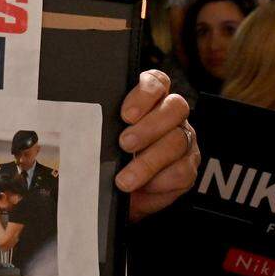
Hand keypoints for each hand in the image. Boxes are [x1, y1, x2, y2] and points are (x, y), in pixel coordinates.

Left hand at [115, 70, 199, 221]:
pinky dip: (160, 182)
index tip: (125, 114)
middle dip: (149, 127)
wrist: (116, 193)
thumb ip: (102, 125)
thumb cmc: (107, 158)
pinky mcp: (188, 167)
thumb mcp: (102, 138)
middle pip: (175, 107)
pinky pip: (182, 171)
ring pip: (178, 141)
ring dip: (150, 161)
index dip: (144, 94)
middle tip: (125, 144)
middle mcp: (172, 116)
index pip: (157, 82)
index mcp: (151, 100)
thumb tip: (86, 124)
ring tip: (125, 178)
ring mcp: (184, 140)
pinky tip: (143, 187)